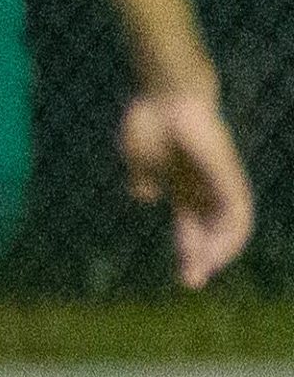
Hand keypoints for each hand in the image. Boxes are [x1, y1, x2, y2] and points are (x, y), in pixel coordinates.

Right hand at [121, 88, 253, 290]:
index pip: (190, 223)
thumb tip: (146, 196)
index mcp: (181, 184)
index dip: (188, 248)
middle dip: (200, 256)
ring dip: (216, 250)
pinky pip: (237, 210)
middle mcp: (204, 186)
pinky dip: (232, 234)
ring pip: (226, 224)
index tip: (184, 275)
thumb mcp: (138, 158)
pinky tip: (220, 251)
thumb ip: (143, 179)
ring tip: (203, 270)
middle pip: (208, 228)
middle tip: (191, 281)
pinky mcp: (227, 174)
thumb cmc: (151, 120)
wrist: (165, 94)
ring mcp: (218, 180)